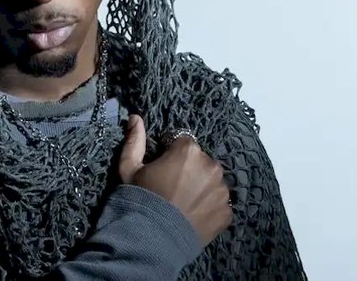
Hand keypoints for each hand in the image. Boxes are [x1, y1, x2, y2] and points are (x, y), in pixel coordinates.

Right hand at [118, 114, 232, 245]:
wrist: (152, 239)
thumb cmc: (140, 198)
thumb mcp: (129, 168)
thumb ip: (134, 140)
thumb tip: (135, 117)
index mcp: (189, 150)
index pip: (182, 144)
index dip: (170, 155)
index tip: (162, 170)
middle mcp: (212, 166)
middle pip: (200, 161)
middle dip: (189, 170)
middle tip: (172, 188)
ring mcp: (222, 191)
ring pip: (212, 182)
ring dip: (201, 187)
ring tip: (183, 204)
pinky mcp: (227, 212)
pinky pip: (219, 204)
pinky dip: (209, 208)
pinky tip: (193, 216)